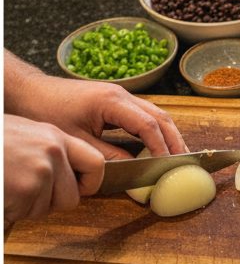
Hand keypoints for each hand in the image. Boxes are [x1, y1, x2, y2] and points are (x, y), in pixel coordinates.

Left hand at [4, 53, 188, 161]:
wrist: (29, 91)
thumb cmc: (46, 111)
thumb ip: (109, 157)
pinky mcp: (116, 101)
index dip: (162, 150)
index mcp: (112, 101)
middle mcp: (121, 95)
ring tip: (179, 158)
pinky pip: (146, 116)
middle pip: (161, 118)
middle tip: (187, 165)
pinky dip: (158, 132)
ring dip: (170, 137)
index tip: (168, 169)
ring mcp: (120, 96)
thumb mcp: (78, 141)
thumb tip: (136, 172)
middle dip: (176, 142)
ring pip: (157, 115)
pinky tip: (161, 147)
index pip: (149, 126)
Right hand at [4, 113, 105, 223]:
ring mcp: (40, 170)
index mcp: (53, 135)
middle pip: (72, 197)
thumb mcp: (20, 134)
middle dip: (49, 202)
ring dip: (26, 205)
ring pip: (47, 208)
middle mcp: (52, 150)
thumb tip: (69, 175)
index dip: (90, 183)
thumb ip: (46, 152)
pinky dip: (10, 208)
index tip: (79, 188)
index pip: (96, 163)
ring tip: (6, 182)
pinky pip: (26, 212)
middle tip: (21, 188)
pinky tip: (2, 190)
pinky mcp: (26, 188)